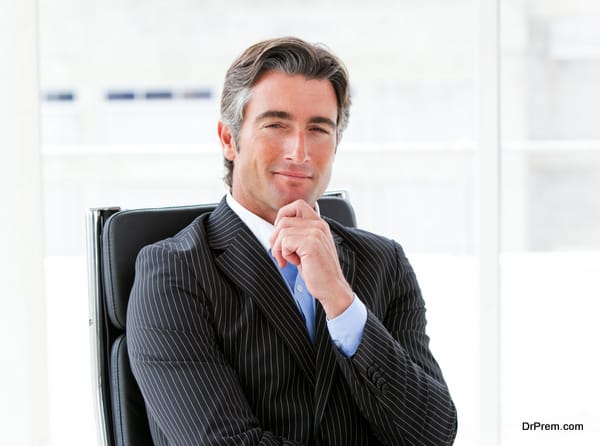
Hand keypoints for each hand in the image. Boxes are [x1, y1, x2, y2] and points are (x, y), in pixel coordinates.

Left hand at [269, 200, 352, 318]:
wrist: (332, 288)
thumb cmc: (318, 271)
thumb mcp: (308, 247)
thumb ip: (298, 234)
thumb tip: (277, 228)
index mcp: (319, 224)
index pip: (297, 205)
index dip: (283, 216)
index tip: (281, 235)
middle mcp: (319, 225)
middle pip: (284, 219)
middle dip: (275, 238)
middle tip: (279, 253)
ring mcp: (316, 233)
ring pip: (282, 230)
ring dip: (279, 248)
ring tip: (288, 260)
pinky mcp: (311, 244)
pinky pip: (285, 242)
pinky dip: (284, 254)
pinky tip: (294, 263)